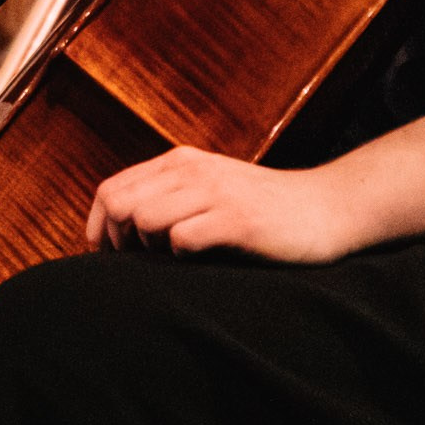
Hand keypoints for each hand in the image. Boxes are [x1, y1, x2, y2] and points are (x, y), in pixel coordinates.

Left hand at [85, 147, 358, 263]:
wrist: (325, 208)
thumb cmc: (260, 208)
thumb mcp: (209, 188)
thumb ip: (168, 196)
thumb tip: (115, 231)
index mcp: (178, 161)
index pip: (110, 189)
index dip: (98, 227)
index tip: (109, 256)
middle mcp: (192, 170)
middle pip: (118, 204)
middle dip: (118, 241)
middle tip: (142, 262)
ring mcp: (215, 192)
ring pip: (144, 219)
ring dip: (151, 248)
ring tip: (175, 256)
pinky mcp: (238, 220)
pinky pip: (183, 238)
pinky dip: (182, 255)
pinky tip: (201, 257)